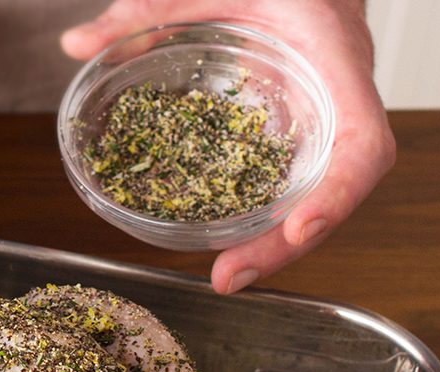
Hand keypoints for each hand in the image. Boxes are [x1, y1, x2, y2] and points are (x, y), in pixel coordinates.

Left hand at [63, 0, 395, 293]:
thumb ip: (146, 9)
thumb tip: (76, 45)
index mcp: (333, 58)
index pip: (363, 141)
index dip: (338, 193)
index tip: (299, 230)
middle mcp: (339, 97)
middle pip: (337, 187)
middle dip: (289, 242)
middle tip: (230, 278)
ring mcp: (325, 117)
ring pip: (318, 192)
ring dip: (277, 241)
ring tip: (229, 274)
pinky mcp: (302, 128)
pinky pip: (297, 178)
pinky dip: (269, 214)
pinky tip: (231, 240)